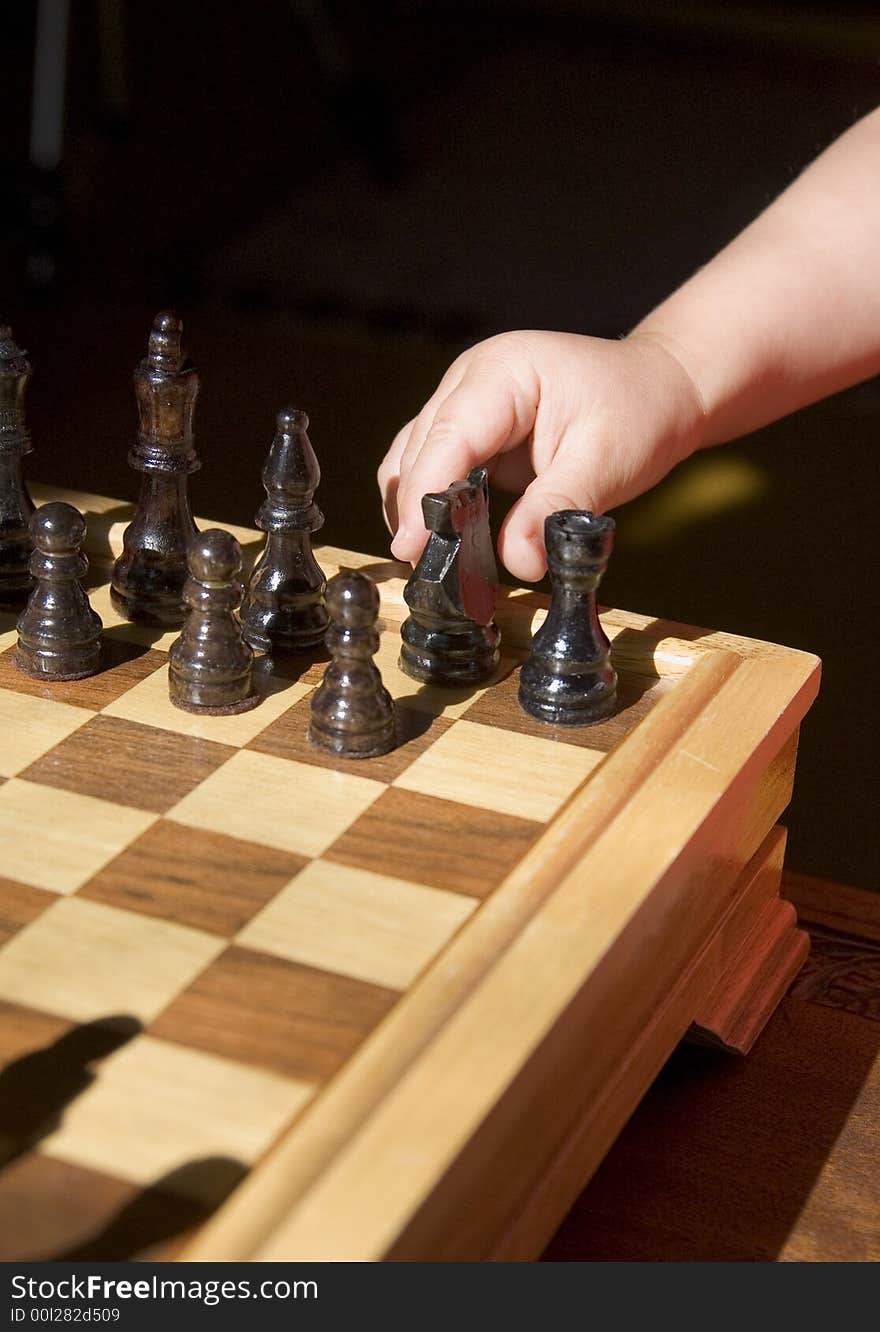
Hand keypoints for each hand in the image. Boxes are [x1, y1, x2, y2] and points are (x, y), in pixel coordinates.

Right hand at [378, 329, 705, 580]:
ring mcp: (466, 403)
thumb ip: (555, 510)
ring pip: (414, 460)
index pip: (446, 437)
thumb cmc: (639, 412)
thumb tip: (517, 563)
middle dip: (418, 513)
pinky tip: (448, 544)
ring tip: (434, 565)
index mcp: (501, 373)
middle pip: (420, 450)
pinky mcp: (472, 432)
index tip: (412, 550)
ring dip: (418, 512)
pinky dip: (435, 507)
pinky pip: (435, 468)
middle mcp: (470, 381)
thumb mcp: (605, 462)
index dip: (424, 496)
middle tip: (429, 575)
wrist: (663, 388)